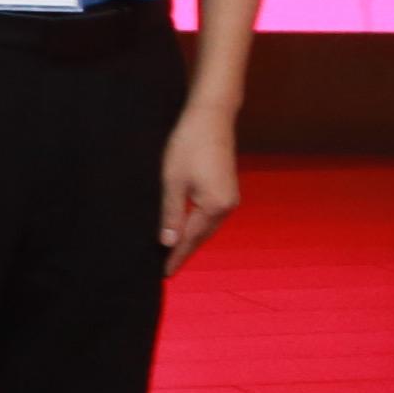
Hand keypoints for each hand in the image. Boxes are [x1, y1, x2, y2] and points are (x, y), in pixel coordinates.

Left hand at [163, 100, 244, 267]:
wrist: (210, 118)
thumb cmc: (188, 145)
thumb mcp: (172, 181)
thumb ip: (171, 214)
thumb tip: (168, 242)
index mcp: (215, 206)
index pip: (190, 239)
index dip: (176, 256)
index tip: (164, 273)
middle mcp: (227, 206)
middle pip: (201, 236)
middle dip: (183, 251)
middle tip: (165, 269)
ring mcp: (229, 198)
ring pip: (206, 226)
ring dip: (190, 239)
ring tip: (172, 253)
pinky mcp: (226, 189)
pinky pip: (209, 215)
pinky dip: (196, 225)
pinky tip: (185, 229)